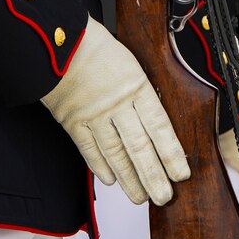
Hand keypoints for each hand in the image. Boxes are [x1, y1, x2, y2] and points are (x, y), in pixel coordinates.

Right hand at [41, 17, 190, 204]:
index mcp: (137, 87)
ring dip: (129, 178)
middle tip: (163, 196)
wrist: (57, 41)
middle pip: (139, 146)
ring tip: (140, 196)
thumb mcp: (132, 64)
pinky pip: (88, 149)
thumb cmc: (97, 48)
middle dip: (153, 175)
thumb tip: (160, 122)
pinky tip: (111, 181)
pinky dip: (100, 167)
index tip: (180, 174)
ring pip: (115, 153)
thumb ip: (144, 93)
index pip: (160, 127)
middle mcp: (116, 104)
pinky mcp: (72, 121)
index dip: (171, 154)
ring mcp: (93, 115)